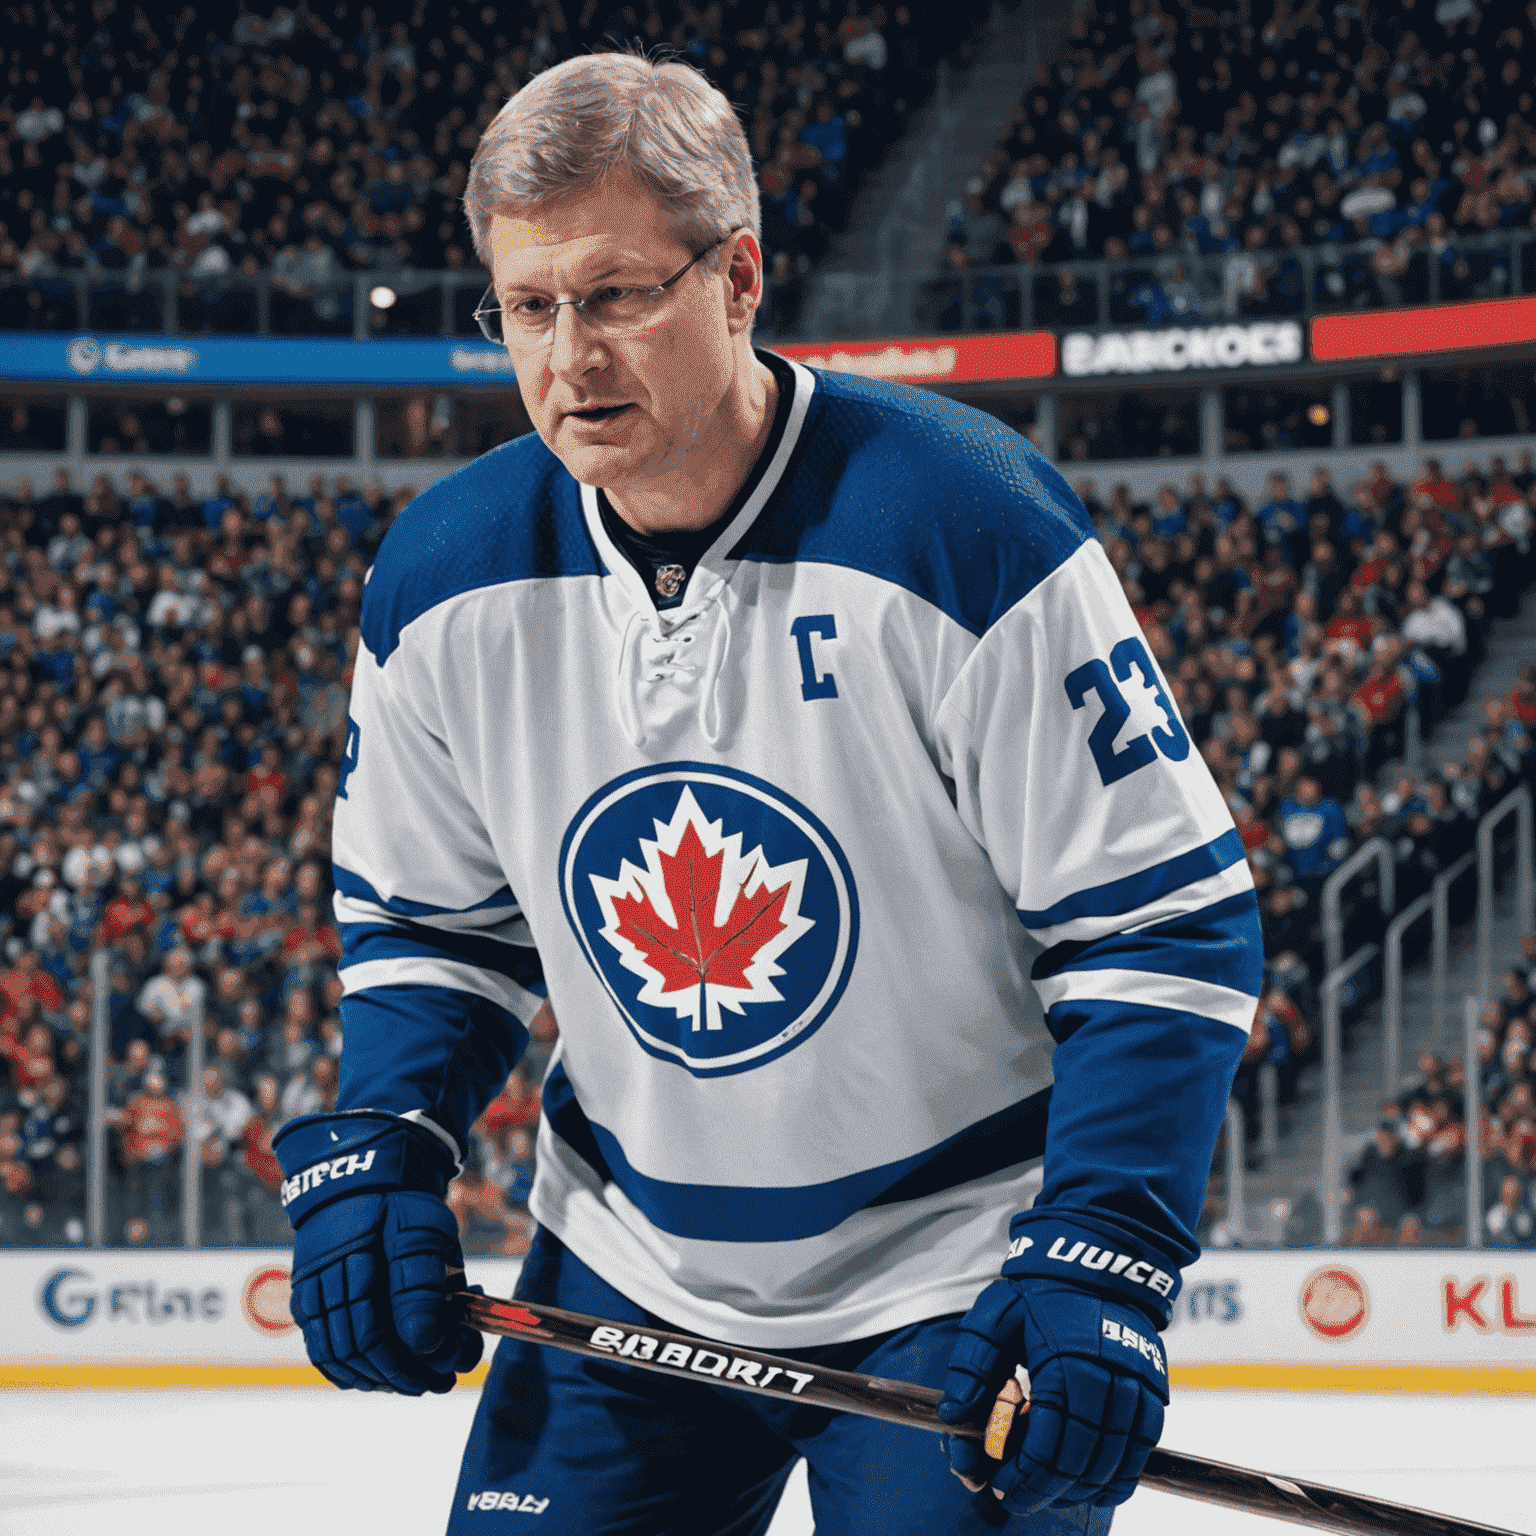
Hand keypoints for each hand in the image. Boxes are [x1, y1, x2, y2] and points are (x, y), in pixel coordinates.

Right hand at [274, 1110, 483, 1394]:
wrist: (360, 1177)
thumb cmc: (403, 1206)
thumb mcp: (426, 1233)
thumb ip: (424, 1285)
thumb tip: (425, 1342)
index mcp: (367, 1256)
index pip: (383, 1331)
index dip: (413, 1360)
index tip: (445, 1371)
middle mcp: (332, 1276)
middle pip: (362, 1347)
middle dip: (400, 1374)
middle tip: (434, 1384)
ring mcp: (314, 1287)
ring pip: (338, 1353)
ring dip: (375, 1377)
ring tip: (408, 1383)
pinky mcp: (304, 1297)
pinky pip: (319, 1345)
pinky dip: (344, 1370)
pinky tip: (372, 1378)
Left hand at [938, 1278, 1167, 1512]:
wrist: (1096, 1258)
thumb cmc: (1038, 1291)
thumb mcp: (994, 1315)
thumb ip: (971, 1365)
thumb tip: (950, 1416)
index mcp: (1061, 1361)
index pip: (1046, 1443)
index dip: (1023, 1477)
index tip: (1000, 1489)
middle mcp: (1105, 1377)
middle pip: (1080, 1460)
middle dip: (1046, 1490)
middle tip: (1018, 1498)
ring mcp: (1136, 1383)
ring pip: (1113, 1460)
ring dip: (1081, 1490)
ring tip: (1051, 1495)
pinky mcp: (1155, 1387)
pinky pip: (1143, 1447)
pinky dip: (1122, 1476)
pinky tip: (1098, 1489)